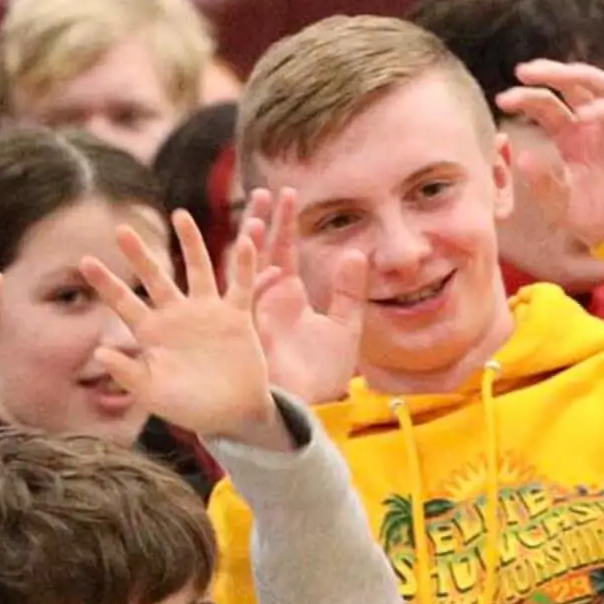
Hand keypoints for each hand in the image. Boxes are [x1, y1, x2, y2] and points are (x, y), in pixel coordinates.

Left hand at [78, 207, 278, 441]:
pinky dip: (244, 264)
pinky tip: (244, 241)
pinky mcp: (236, 316)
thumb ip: (128, 374)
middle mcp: (177, 316)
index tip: (85, 261)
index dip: (106, 283)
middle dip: (139, 255)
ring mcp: (207, 312)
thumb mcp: (153, 394)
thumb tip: (99, 352)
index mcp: (153, 334)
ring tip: (180, 215)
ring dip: (191, 243)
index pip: (124, 303)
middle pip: (155, 278)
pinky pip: (240, 284)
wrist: (231, 416)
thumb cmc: (190, 408)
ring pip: (198, 269)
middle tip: (121, 230)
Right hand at [236, 189, 367, 405]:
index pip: (282, 250)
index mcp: (287, 296)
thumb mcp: (345, 327)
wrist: (315, 410)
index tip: (287, 193)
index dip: (283, 223)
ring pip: (247, 277)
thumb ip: (350, 291)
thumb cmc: (324, 375)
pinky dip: (259, 289)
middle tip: (262, 193)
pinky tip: (272, 270)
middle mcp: (268, 303)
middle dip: (259, 224)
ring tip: (255, 219)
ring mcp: (258, 320)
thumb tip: (355, 253)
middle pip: (259, 255)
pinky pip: (252, 310)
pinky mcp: (256, 341)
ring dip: (249, 250)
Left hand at [494, 59, 603, 247]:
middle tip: (522, 71)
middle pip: (571, 86)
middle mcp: (592, 125)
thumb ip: (541, 183)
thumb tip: (520, 158)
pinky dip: (603, 109)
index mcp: (569, 137)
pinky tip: (582, 115)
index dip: (526, 98)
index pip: (547, 106)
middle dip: (547, 74)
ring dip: (576, 76)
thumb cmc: (596, 219)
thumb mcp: (559, 205)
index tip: (502, 100)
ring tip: (552, 75)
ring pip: (599, 86)